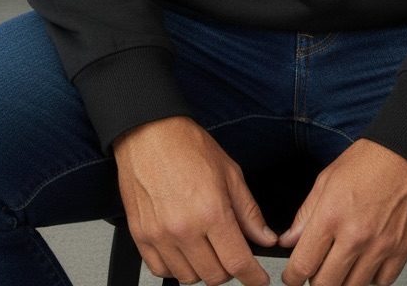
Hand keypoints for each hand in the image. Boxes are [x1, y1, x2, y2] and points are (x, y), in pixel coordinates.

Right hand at [112, 115, 278, 283]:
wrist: (149, 134)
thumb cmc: (187, 146)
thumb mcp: (230, 173)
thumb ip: (249, 212)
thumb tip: (265, 237)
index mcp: (211, 211)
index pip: (238, 262)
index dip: (254, 276)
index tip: (259, 279)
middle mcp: (184, 228)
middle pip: (215, 276)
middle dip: (229, 270)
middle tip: (232, 252)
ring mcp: (160, 236)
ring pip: (189, 277)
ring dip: (203, 269)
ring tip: (206, 246)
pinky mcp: (141, 237)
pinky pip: (161, 271)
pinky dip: (176, 267)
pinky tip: (184, 249)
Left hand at [277, 139, 406, 285]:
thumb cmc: (370, 159)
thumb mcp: (327, 179)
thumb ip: (305, 214)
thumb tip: (289, 240)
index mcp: (332, 214)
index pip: (303, 264)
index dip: (293, 277)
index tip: (293, 277)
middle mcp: (356, 234)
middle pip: (326, 284)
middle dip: (316, 281)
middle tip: (318, 270)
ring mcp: (381, 245)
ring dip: (344, 280)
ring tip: (343, 262)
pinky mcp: (402, 250)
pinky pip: (382, 282)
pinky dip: (372, 277)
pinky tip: (367, 261)